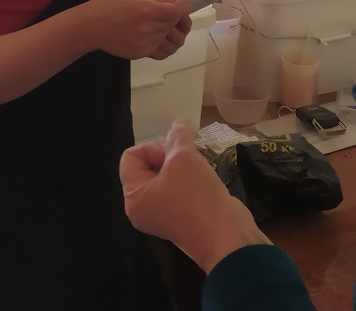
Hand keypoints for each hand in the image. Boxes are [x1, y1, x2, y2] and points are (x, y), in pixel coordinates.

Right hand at [79, 0, 191, 60]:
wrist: (90, 26)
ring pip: (173, 43)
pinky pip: (161, 53)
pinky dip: (164, 47)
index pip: (178, 12)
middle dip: (179, 21)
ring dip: (174, 37)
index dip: (185, 10)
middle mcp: (149, 28)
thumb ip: (160, 1)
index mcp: (148, 10)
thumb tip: (179, 3)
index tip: (186, 7)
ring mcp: (145, 43)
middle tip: (174, 18)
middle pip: (177, 27)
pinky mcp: (140, 54)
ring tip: (168, 31)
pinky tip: (158, 40)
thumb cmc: (110, 7)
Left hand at [121, 120, 269, 271]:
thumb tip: (178, 123)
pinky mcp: (181, 217)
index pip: (130, 157)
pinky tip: (205, 178)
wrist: (225, 234)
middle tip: (187, 159)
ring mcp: (162, 215)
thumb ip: (178, 136)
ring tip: (198, 167)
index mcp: (134, 197)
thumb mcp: (184, 158)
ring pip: (165, 177)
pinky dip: (189, 179)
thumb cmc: (196, 195)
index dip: (151, 148)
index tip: (173, 155)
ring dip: (182, 166)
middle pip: (146, 166)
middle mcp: (143, 208)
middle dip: (168, 156)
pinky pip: (177, 189)